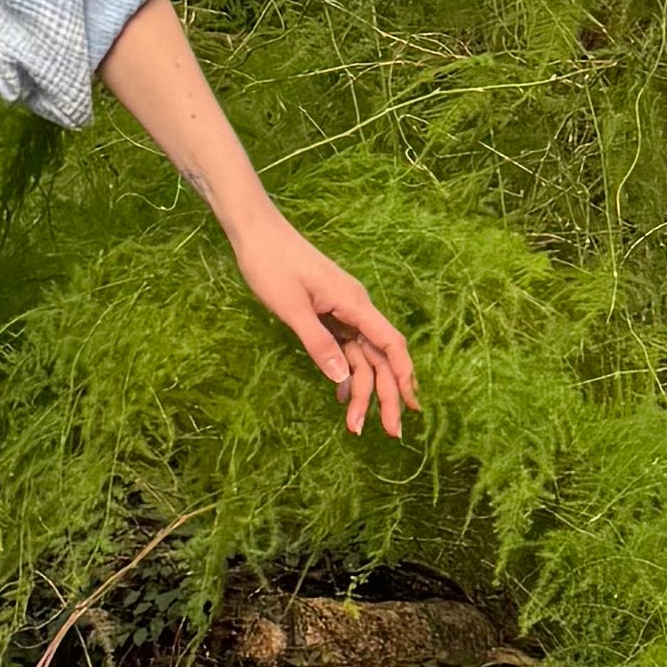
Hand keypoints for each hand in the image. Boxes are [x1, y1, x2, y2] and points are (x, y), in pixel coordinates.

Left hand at [230, 211, 416, 441]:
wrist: (255, 232)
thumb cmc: (271, 264)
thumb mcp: (291, 308)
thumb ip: (317, 343)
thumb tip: (342, 380)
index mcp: (353, 304)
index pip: (390, 343)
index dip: (404, 375)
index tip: (411, 406)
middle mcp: (355, 308)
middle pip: (380, 357)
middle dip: (386, 394)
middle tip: (390, 434)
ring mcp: (342, 311)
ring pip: (362, 356)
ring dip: (363, 390)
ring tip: (357, 427)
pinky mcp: (328, 313)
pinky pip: (345, 348)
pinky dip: (346, 373)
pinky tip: (342, 397)